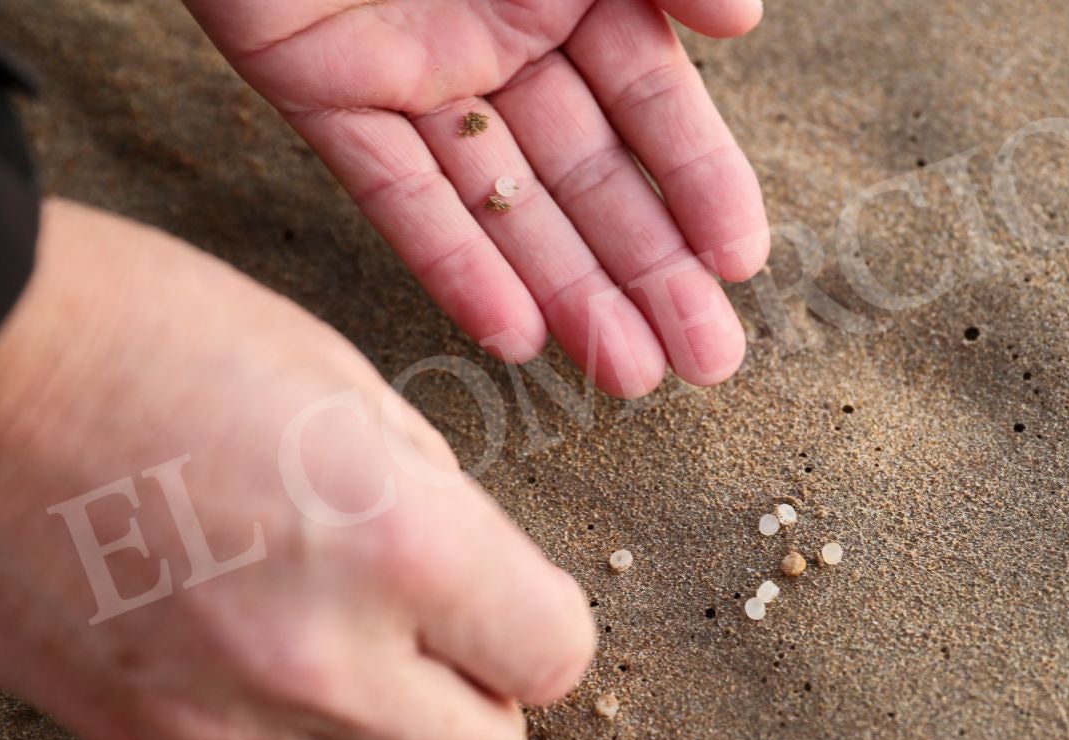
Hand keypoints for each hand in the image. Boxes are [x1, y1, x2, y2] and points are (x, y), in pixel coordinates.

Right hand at [0, 199, 594, 739]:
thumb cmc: (154, 336)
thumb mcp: (341, 384)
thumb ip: (434, 497)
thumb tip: (477, 571)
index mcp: (392, 542)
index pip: (552, 656)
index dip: (544, 623)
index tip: (517, 597)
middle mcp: (318, 657)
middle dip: (489, 702)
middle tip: (455, 636)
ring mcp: (223, 717)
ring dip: (396, 735)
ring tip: (357, 647)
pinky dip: (301, 738)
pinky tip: (268, 652)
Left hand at [185, 0, 770, 396]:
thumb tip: (743, 25)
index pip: (654, 109)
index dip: (701, 188)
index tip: (741, 266)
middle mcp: (504, 44)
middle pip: (590, 180)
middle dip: (650, 273)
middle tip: (706, 360)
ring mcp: (418, 77)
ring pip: (504, 206)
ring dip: (569, 292)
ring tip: (628, 375)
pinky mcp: (326, 94)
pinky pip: (394, 195)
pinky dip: (450, 266)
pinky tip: (513, 338)